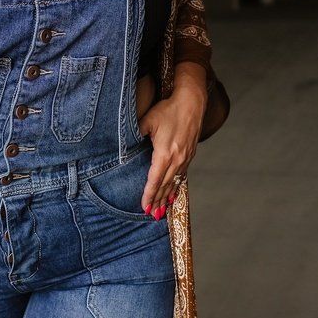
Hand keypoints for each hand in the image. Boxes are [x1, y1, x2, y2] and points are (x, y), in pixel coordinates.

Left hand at [138, 75, 205, 218]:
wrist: (192, 102)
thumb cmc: (168, 110)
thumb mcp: (147, 121)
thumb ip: (136, 135)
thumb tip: (125, 148)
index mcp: (165, 153)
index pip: (155, 180)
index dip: (149, 195)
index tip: (145, 207)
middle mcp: (177, 159)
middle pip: (165, 185)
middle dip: (158, 200)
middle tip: (152, 214)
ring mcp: (185, 157)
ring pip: (174, 181)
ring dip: (168, 196)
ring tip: (163, 209)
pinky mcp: (190, 153)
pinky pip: (182, 174)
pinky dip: (176, 186)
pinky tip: (173, 192)